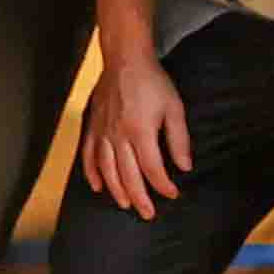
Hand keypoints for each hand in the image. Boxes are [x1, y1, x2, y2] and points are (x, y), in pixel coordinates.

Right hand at [76, 47, 193, 213]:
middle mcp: (118, 136)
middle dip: (140, 197)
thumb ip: (179, 140)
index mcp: (141, 131)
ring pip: (107, 169)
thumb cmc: (152, 82)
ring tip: (126, 204)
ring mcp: (102, 132)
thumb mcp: (174, 108)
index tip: (172, 194)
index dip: (163, 185)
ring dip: (116, 190)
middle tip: (148, 214)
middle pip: (128, 175)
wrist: (125, 59)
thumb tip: (184, 167)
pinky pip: (88, 154)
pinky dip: (91, 172)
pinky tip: (97, 185)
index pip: (152, 168)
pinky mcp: (92, 126)